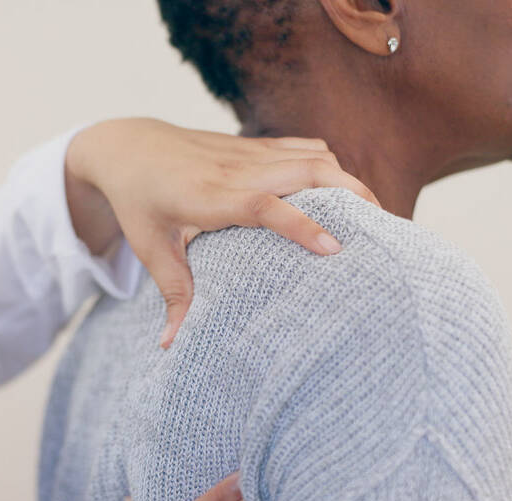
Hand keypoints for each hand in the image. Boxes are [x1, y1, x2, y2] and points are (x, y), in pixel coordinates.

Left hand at [65, 118, 379, 347]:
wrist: (127, 146)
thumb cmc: (138, 200)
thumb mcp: (149, 248)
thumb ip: (171, 293)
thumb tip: (171, 344)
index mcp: (210, 197)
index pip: (263, 206)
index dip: (301, 224)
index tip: (334, 248)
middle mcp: (236, 169)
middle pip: (307, 170)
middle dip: (352, 195)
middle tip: (384, 232)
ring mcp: (248, 152)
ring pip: (313, 155)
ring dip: (348, 180)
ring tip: (375, 215)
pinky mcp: (255, 145)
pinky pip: (304, 147)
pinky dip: (330, 165)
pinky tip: (344, 191)